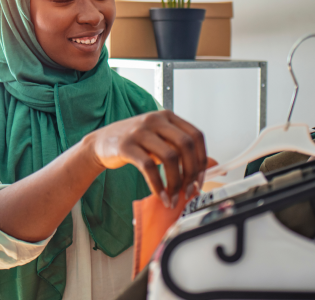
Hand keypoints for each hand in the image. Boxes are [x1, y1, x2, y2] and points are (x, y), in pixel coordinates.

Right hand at [84, 110, 207, 207]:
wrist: (101, 143)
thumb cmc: (135, 143)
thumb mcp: (160, 141)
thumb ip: (182, 151)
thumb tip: (213, 167)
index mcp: (168, 117)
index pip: (196, 136)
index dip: (202, 160)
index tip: (200, 180)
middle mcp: (156, 120)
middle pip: (186, 145)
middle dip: (191, 172)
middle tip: (189, 191)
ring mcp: (140, 131)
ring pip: (170, 157)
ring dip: (175, 182)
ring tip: (174, 196)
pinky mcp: (126, 145)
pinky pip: (149, 167)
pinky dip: (158, 185)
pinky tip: (160, 195)